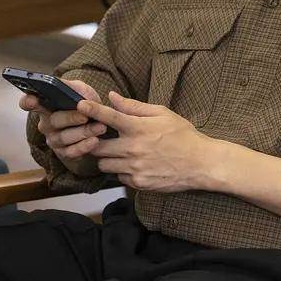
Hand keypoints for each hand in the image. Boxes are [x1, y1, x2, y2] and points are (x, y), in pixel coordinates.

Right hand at [18, 79, 108, 161]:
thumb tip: (63, 86)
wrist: (100, 121)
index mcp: (45, 105)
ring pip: (64, 138)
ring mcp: (53, 139)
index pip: (28, 103)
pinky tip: (95, 141)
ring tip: (100, 127)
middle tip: (85, 117)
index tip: (32, 100)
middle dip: (71, 118)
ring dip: (83, 132)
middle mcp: (46, 123)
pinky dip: (84, 147)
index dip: (28, 102)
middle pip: (53, 121)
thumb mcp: (80, 90)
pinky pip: (70, 152)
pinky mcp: (63, 152)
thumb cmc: (85, 103)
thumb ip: (72, 86)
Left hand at [80, 91, 212, 192]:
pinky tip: (134, 165)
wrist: (200, 163)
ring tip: (120, 153)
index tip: (80, 105)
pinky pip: (118, 177)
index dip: (92, 110)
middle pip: (97, 147)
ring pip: (104, 165)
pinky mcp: (138, 183)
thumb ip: (135, 107)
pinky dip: (121, 171)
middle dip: (95, 142)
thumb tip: (113, 97)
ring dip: (107, 158)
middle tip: (102, 139)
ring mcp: (134, 168)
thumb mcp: (163, 114)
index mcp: (138, 128)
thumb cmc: (183, 135)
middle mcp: (132, 149)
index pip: (108, 117)